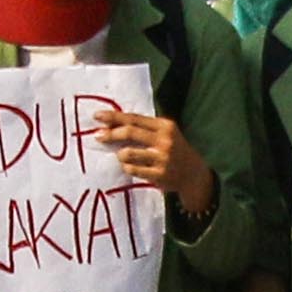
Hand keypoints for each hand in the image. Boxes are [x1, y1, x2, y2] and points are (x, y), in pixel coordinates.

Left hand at [96, 103, 215, 221]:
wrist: (194, 174)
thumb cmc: (174, 150)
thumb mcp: (165, 133)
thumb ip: (143, 127)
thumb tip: (111, 124)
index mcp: (165, 126)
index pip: (134, 118)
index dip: (114, 117)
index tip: (97, 116)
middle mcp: (165, 140)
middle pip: (130, 132)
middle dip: (111, 133)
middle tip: (98, 136)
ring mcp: (163, 158)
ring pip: (128, 153)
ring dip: (120, 154)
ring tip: (122, 156)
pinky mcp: (159, 175)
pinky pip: (132, 169)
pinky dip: (127, 167)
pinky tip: (131, 167)